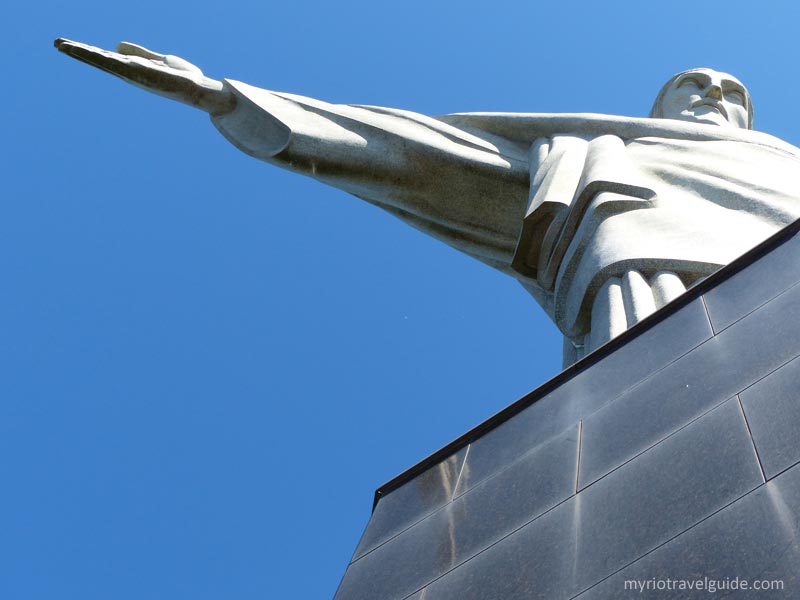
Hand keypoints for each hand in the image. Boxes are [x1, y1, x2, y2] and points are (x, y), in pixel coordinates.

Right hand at [54, 38, 234, 114]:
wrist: (199, 90)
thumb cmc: (183, 78)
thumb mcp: (159, 60)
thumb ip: (140, 52)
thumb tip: (117, 45)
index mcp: (134, 68)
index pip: (107, 57)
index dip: (89, 51)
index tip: (69, 44)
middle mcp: (130, 72)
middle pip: (100, 59)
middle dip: (79, 52)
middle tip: (56, 43)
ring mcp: (133, 73)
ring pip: (103, 61)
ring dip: (83, 53)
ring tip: (61, 45)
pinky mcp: (139, 73)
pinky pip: (116, 64)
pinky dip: (100, 57)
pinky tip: (87, 52)